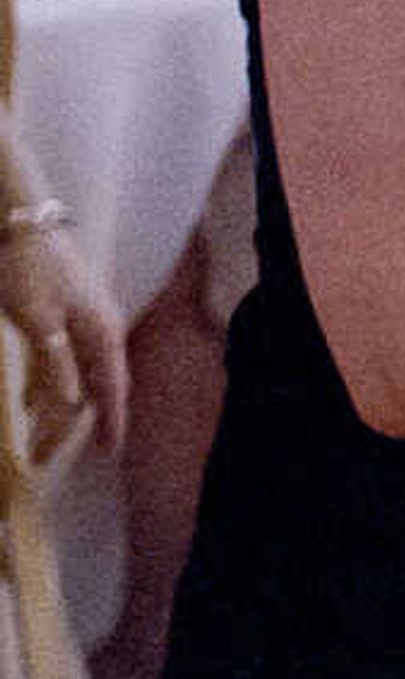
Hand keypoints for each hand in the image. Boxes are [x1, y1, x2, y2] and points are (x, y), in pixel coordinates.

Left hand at [2, 212, 127, 466]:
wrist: (20, 221)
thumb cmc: (27, 268)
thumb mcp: (38, 321)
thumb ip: (56, 363)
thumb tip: (72, 404)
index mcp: (99, 332)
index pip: (109, 388)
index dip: (109, 423)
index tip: (108, 454)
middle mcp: (97, 328)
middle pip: (91, 386)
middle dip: (71, 425)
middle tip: (46, 458)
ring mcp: (79, 319)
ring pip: (74, 375)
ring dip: (55, 407)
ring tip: (36, 437)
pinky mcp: (59, 312)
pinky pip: (58, 360)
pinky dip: (45, 384)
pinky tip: (29, 400)